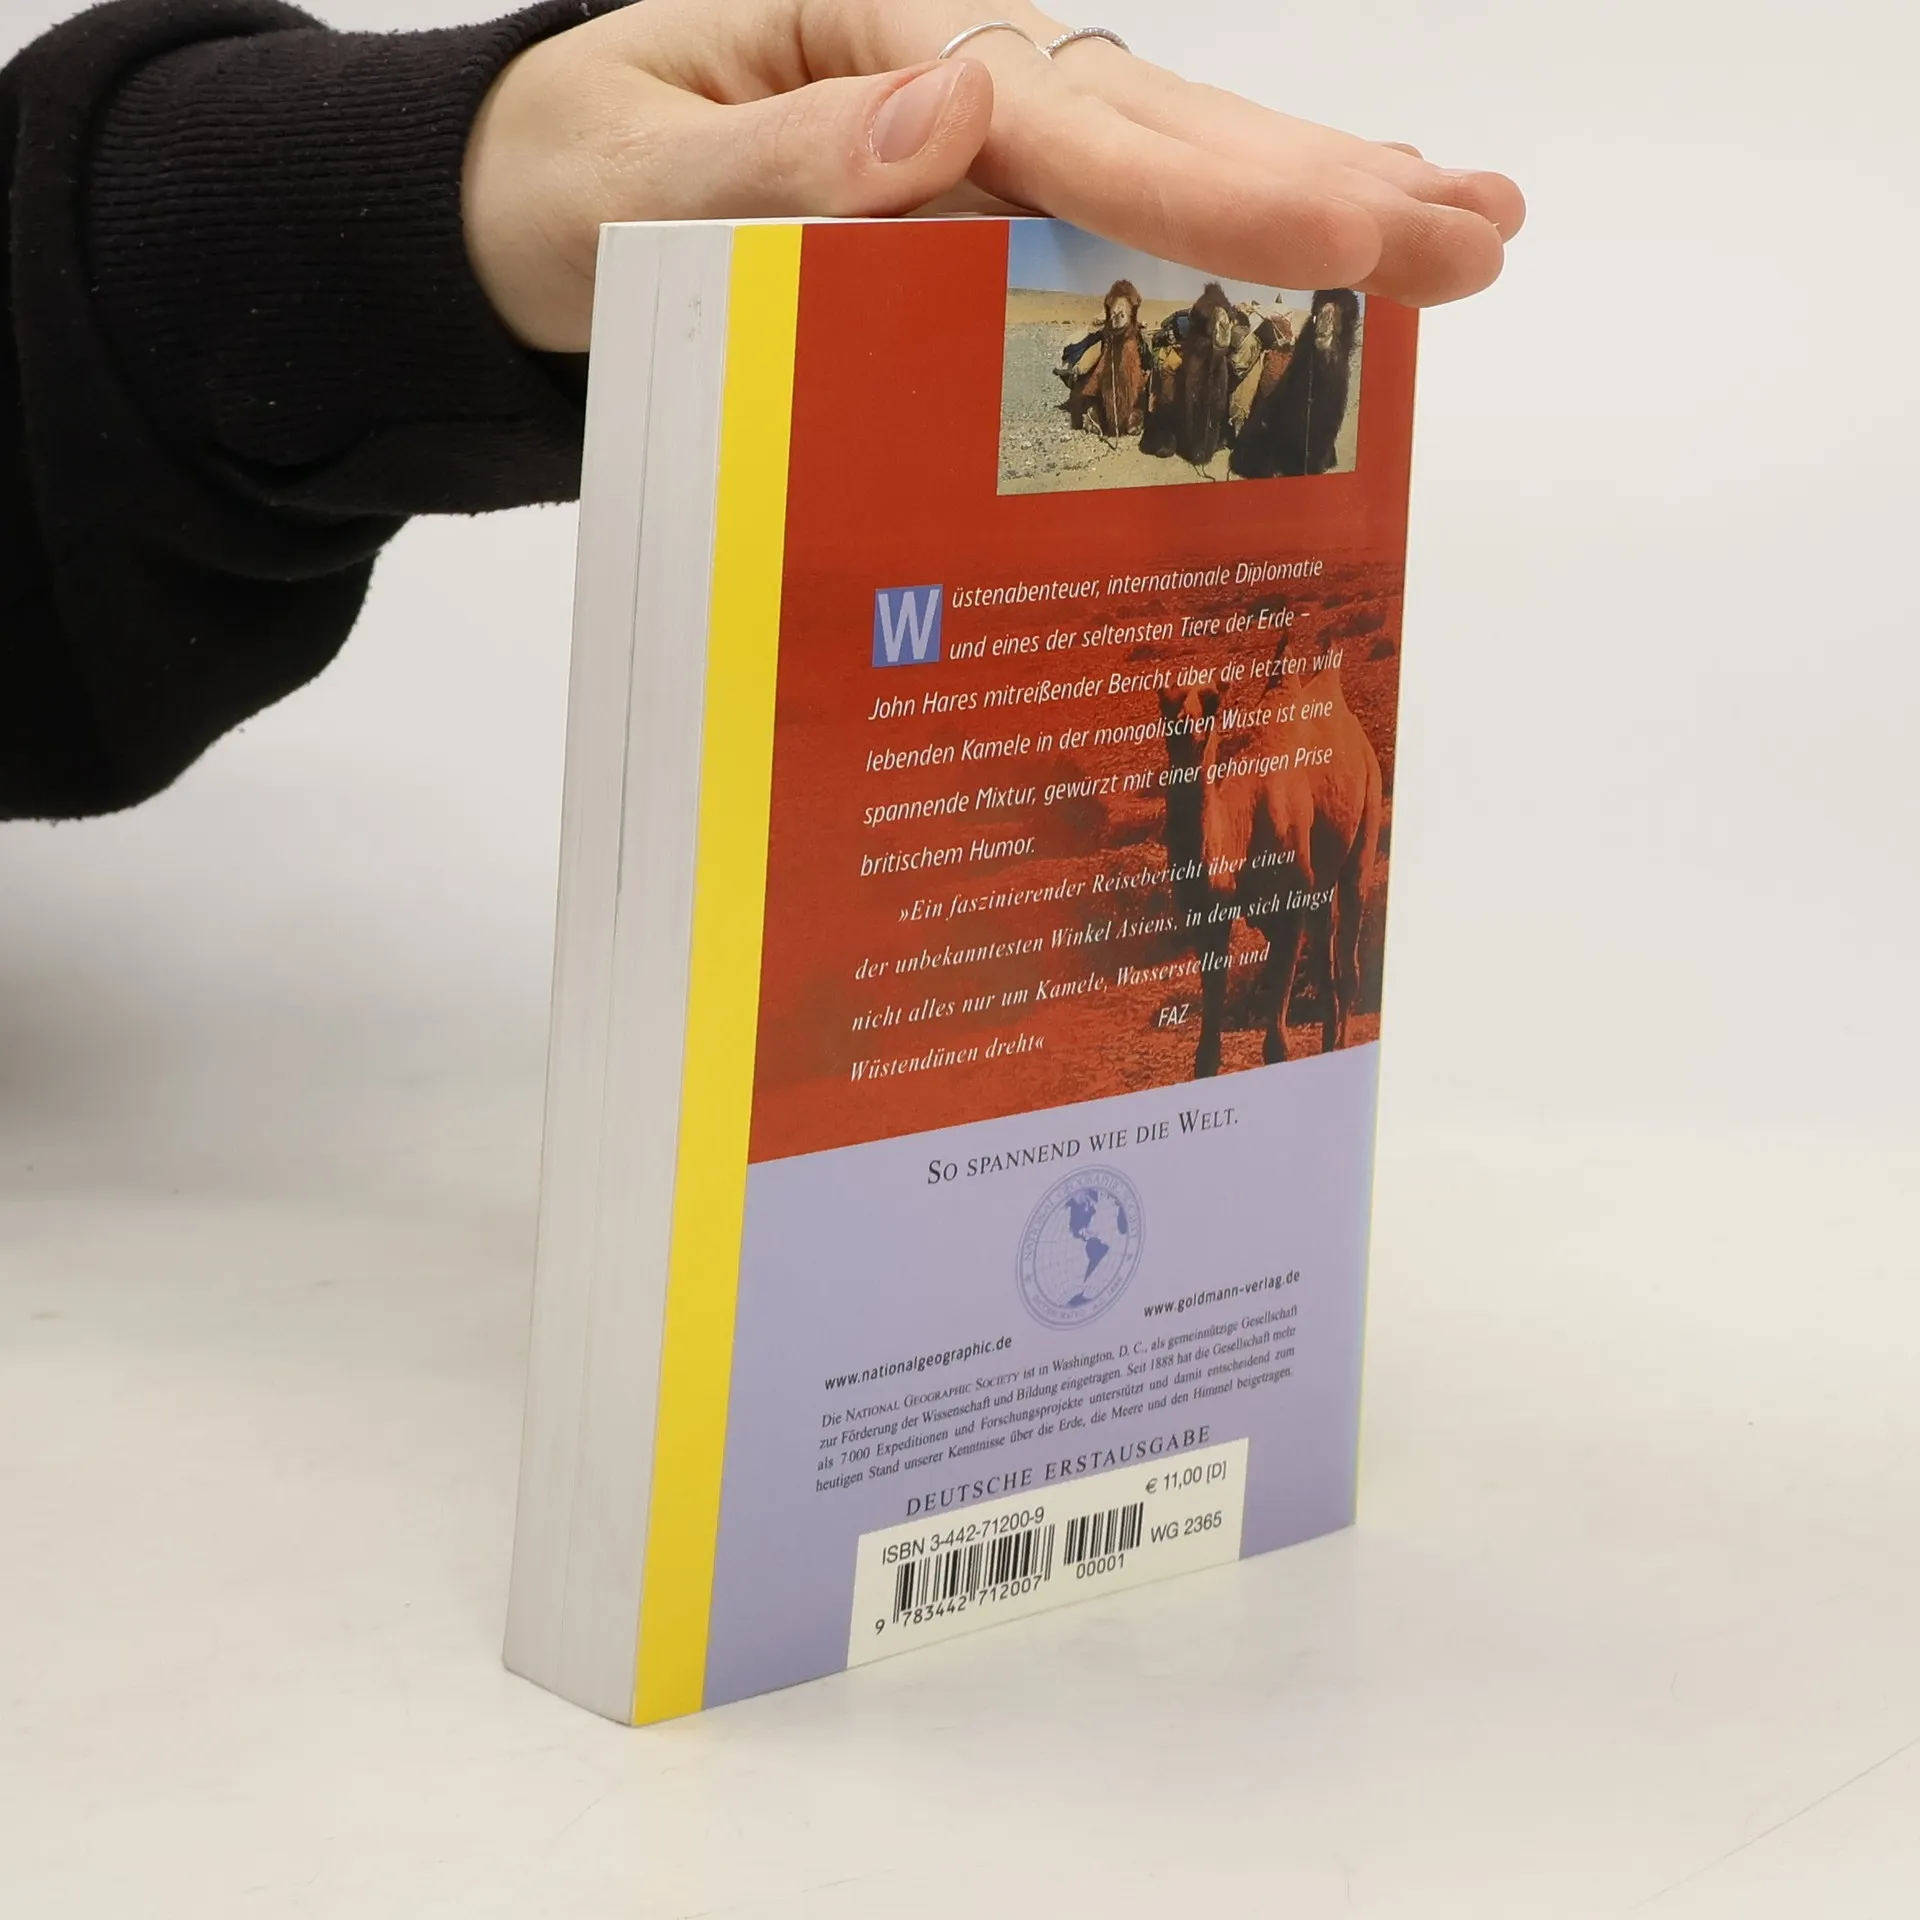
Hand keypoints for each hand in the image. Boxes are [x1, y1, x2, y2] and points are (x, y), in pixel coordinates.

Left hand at [463, 0, 1524, 353]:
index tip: (1344, 235)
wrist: (510, 217)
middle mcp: (944, 76)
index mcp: (872, 41)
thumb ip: (780, 152)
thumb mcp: (625, 172)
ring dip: (1312, 199)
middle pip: (1156, 125)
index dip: (1209, 183)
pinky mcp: (970, 207)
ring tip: (1467, 229)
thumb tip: (960, 104)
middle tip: (1484, 238)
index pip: (1064, 115)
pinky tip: (1324, 256)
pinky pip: (1110, 223)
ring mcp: (968, 141)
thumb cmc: (554, 188)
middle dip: (1319, 186)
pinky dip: (1220, 238)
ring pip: (1162, 163)